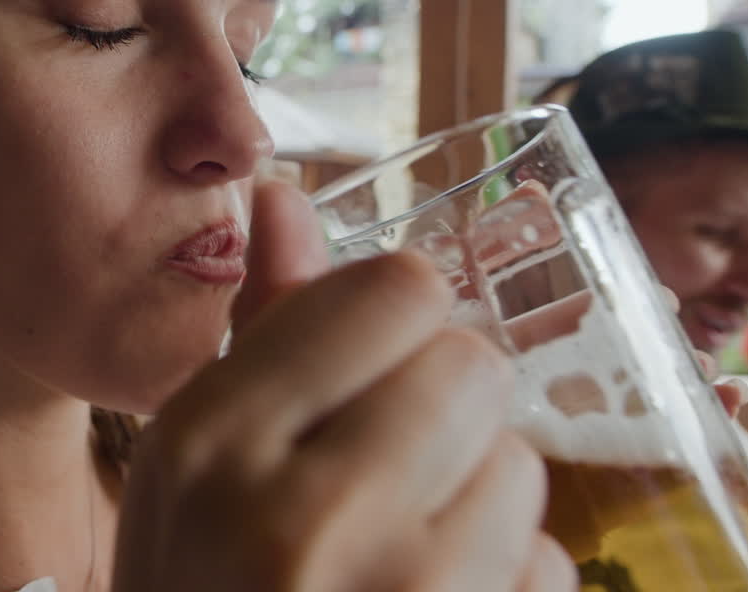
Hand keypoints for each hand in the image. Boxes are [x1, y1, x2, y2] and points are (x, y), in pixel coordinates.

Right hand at [113, 183, 574, 591]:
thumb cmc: (201, 587)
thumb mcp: (197, 463)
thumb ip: (261, 328)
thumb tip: (286, 195)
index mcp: (212, 437)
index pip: (398, 292)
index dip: (398, 325)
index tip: (371, 369)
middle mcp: (299, 512)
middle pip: (473, 367)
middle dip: (440, 411)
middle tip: (385, 472)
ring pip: (522, 469)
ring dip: (478, 502)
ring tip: (399, 554)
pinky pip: (550, 571)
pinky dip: (505, 585)